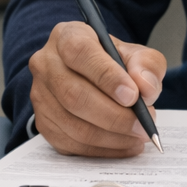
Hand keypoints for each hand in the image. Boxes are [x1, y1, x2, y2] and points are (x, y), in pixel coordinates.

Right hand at [28, 20, 166, 156]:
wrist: (91, 75)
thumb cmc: (111, 62)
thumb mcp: (135, 54)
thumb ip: (146, 64)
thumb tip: (145, 87)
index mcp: (66, 36)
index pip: (80, 53)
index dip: (106, 76)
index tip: (132, 95)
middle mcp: (46, 63)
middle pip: (73, 94)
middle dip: (114, 116)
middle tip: (143, 125)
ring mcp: (40, 95)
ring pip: (73, 124)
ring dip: (111, 136)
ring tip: (138, 135)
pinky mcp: (43, 122)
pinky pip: (71, 144)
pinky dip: (103, 149)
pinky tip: (125, 144)